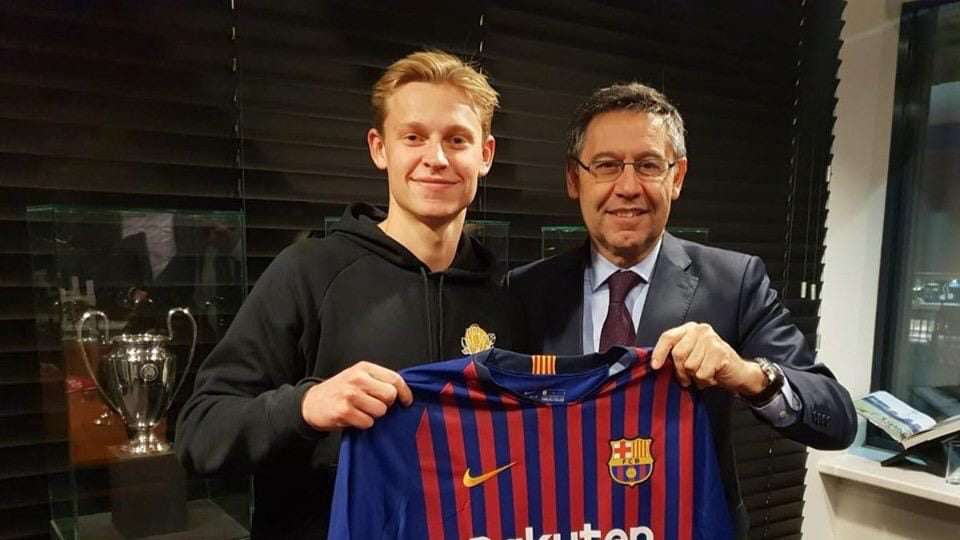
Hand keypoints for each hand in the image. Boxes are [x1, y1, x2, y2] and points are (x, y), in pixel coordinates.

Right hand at [301, 361, 413, 430]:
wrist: (312, 402)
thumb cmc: (340, 390)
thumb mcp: (358, 377)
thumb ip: (378, 380)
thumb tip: (403, 392)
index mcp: (363, 368)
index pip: (394, 378)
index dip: (405, 392)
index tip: (406, 402)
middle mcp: (357, 379)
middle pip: (390, 395)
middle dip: (387, 404)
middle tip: (375, 405)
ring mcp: (349, 395)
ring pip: (380, 411)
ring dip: (374, 415)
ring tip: (361, 410)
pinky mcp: (343, 411)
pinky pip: (368, 422)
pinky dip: (363, 423)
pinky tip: (353, 417)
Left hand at [650, 322, 764, 393]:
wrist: (738, 372)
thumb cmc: (710, 365)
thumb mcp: (690, 356)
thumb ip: (675, 354)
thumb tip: (655, 364)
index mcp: (690, 329)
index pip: (668, 337)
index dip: (659, 352)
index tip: (655, 366)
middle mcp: (700, 330)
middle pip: (678, 354)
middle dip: (681, 370)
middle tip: (689, 376)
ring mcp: (711, 340)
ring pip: (689, 366)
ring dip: (695, 377)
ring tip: (705, 373)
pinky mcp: (720, 352)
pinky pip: (701, 373)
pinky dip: (705, 381)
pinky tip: (713, 376)